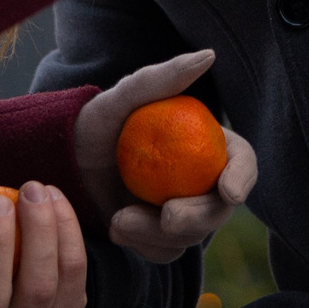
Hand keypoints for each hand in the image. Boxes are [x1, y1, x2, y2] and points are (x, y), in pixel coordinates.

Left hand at [73, 49, 258, 262]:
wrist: (64, 161)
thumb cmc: (98, 121)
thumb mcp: (125, 96)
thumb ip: (164, 77)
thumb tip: (208, 55)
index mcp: (207, 145)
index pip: (242, 162)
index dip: (243, 177)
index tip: (228, 191)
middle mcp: (200, 181)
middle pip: (220, 209)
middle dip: (198, 217)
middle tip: (167, 216)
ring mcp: (180, 211)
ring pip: (192, 236)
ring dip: (159, 234)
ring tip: (120, 219)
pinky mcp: (157, 237)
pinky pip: (164, 252)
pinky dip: (142, 245)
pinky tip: (116, 227)